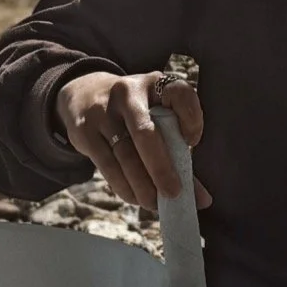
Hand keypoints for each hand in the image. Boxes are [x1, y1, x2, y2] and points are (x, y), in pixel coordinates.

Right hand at [55, 68, 210, 215]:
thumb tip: (202, 199)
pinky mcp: (84, 130)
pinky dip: (123, 185)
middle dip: (161, 168)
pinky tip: (135, 198)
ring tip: (154, 203)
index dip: (191, 118)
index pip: (180, 94)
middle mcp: (128, 92)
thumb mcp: (156, 113)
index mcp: (156, 83)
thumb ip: (179, 149)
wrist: (85, 94)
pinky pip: (107, 163)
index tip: (194, 142)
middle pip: (145, 133)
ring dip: (142, 184)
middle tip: (174, 193)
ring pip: (125, 154)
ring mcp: (103, 111)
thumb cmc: (136, 112)